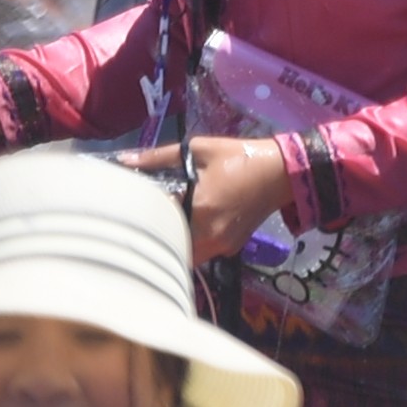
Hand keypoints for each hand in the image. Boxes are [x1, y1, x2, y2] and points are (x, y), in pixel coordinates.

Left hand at [131, 135, 292, 263]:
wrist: (282, 172)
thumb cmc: (240, 158)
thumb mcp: (200, 150)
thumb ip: (160, 157)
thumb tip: (125, 161)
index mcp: (200, 209)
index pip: (157, 219)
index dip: (145, 212)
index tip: (139, 203)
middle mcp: (209, 234)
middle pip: (168, 246)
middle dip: (158, 234)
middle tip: (149, 219)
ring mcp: (221, 245)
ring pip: (185, 256)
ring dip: (175, 243)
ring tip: (170, 224)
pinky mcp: (230, 248)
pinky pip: (202, 253)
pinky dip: (194, 244)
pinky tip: (195, 225)